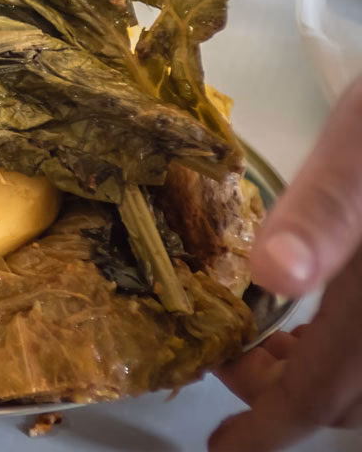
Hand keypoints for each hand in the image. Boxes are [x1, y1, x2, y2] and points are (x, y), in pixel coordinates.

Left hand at [211, 77, 361, 450]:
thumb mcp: (358, 150)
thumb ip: (323, 211)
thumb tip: (276, 272)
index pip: (320, 397)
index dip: (265, 429)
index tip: (223, 449)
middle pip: (352, 400)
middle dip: (288, 396)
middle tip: (233, 359)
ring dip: (328, 376)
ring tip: (275, 341)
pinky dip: (355, 349)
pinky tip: (332, 312)